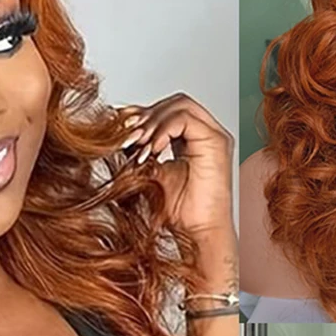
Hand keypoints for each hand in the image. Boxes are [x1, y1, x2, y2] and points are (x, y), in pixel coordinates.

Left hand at [118, 94, 234, 238]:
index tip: (121, 131)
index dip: (143, 116)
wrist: (197, 233)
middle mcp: (207, 134)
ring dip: (153, 122)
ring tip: (139, 145)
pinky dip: (164, 129)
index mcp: (193, 139)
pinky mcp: (216, 143)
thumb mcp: (151, 173)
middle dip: (147, 116)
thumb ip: (142, 151)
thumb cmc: (179, 212)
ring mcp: (214, 136)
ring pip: (180, 105)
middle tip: (128, 137)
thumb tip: (119, 135)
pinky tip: (153, 149)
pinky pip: (185, 119)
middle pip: (174, 102)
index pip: (168, 111)